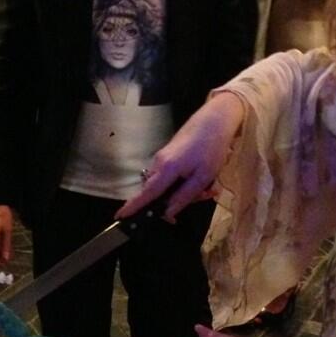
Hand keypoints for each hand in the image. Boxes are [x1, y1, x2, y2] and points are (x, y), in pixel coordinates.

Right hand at [117, 91, 244, 221]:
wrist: (215, 120)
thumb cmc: (211, 148)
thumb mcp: (203, 177)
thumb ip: (184, 196)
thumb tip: (168, 212)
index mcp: (166, 169)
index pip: (146, 193)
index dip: (133, 206)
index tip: (120, 216)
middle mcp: (159, 163)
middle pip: (157, 193)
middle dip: (178, 201)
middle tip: (207, 194)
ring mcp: (162, 158)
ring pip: (166, 185)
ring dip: (185, 191)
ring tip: (210, 185)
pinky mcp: (168, 155)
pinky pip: (170, 176)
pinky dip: (184, 182)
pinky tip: (204, 177)